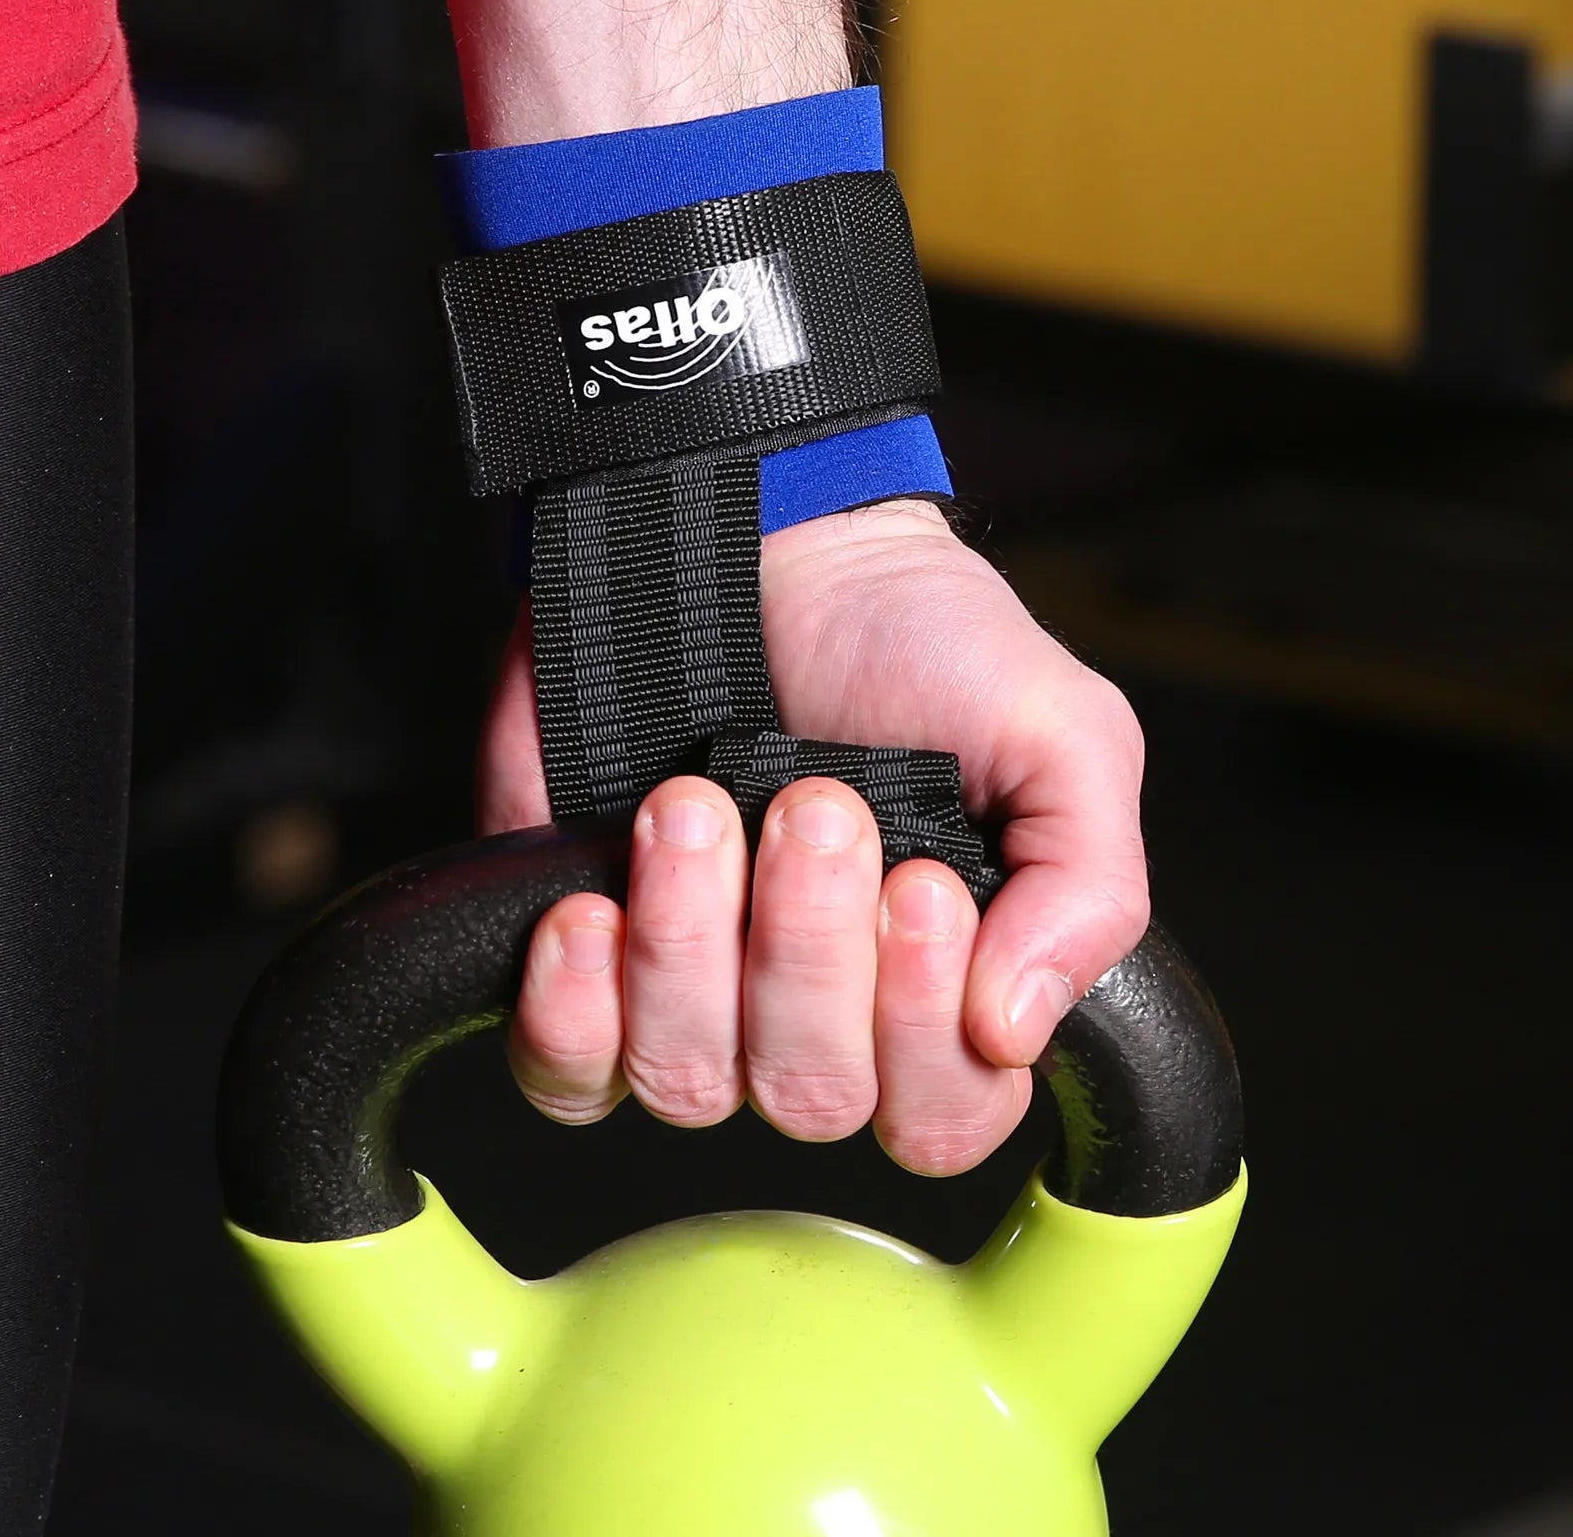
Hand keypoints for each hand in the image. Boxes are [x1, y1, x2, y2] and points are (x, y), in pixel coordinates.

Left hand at [476, 498, 1148, 1174]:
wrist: (762, 538)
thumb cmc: (913, 635)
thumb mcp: (1058, 731)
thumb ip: (1088, 887)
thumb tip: (1018, 1028)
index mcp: (938, 985)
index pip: (943, 1116)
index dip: (925, 1027)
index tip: (920, 884)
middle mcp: (814, 1012)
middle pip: (812, 1094)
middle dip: (808, 946)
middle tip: (813, 805)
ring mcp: (692, 997)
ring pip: (686, 1081)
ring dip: (691, 944)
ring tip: (696, 807)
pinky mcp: (580, 966)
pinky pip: (565, 1073)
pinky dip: (572, 1008)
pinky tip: (590, 911)